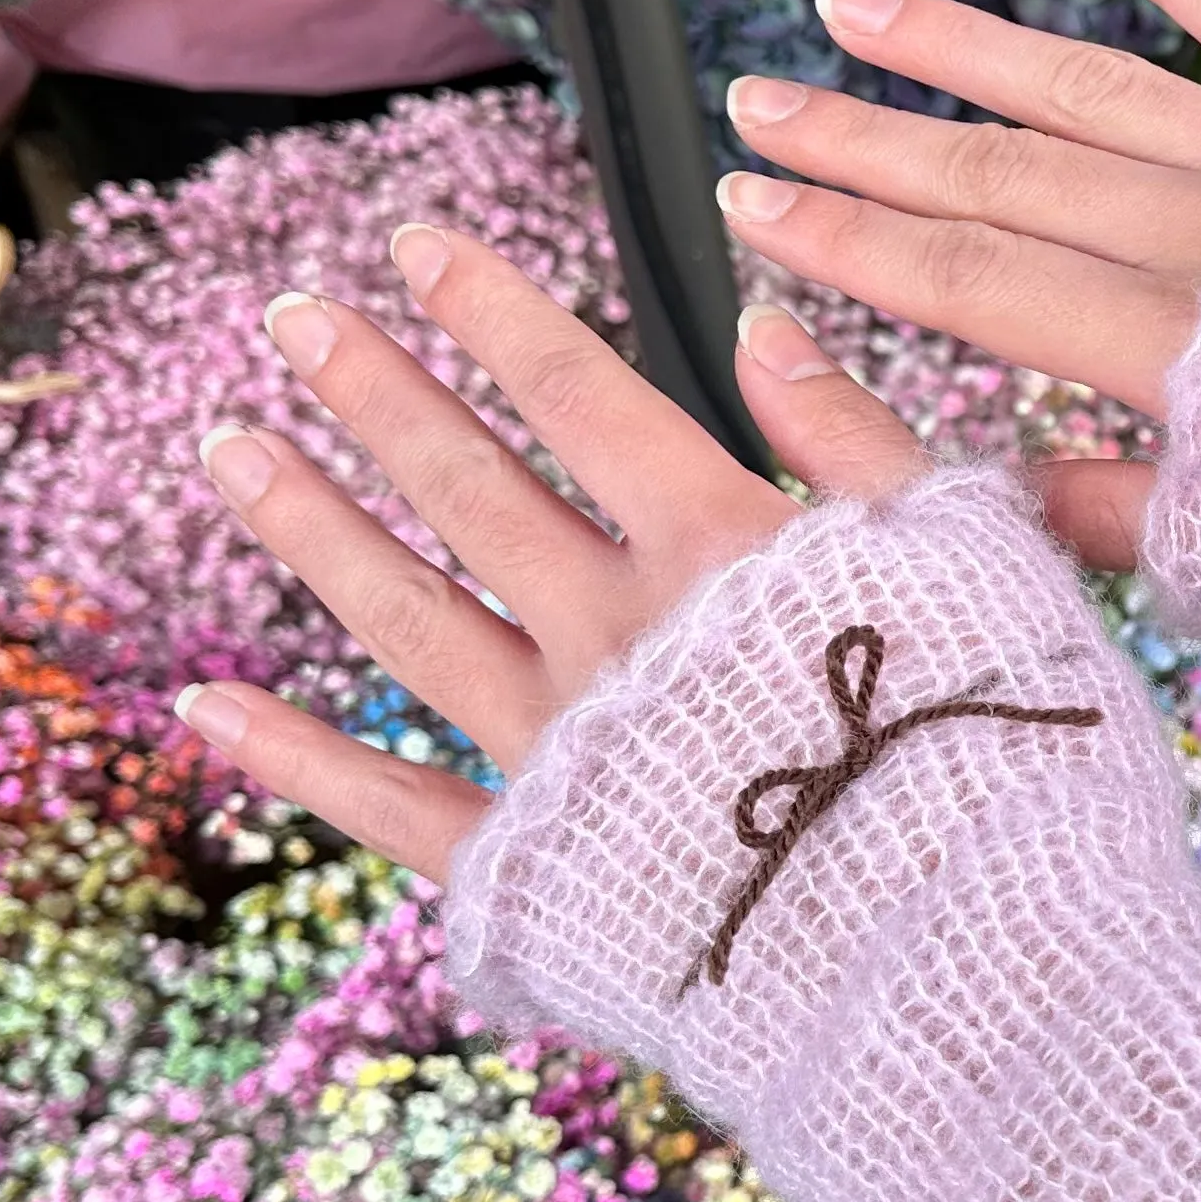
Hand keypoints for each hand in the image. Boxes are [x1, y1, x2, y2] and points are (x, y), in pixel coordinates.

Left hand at [176, 222, 928, 882]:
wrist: (973, 954)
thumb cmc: (994, 750)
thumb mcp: (969, 563)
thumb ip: (861, 441)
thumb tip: (763, 326)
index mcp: (724, 550)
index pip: (580, 394)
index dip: (492, 312)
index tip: (415, 247)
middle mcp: (618, 633)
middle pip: (470, 487)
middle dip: (375, 391)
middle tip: (289, 317)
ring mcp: (562, 750)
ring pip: (407, 615)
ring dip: (313, 526)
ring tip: (231, 449)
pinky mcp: (537, 866)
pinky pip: (391, 803)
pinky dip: (294, 756)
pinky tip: (206, 703)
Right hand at [717, 0, 1200, 572]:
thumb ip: (1152, 522)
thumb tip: (1010, 495)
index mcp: (1192, 361)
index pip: (979, 287)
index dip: (854, 250)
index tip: (750, 211)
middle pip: (1003, 178)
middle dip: (865, 145)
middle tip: (753, 104)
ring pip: (1092, 88)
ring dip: (962, 46)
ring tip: (853, 6)